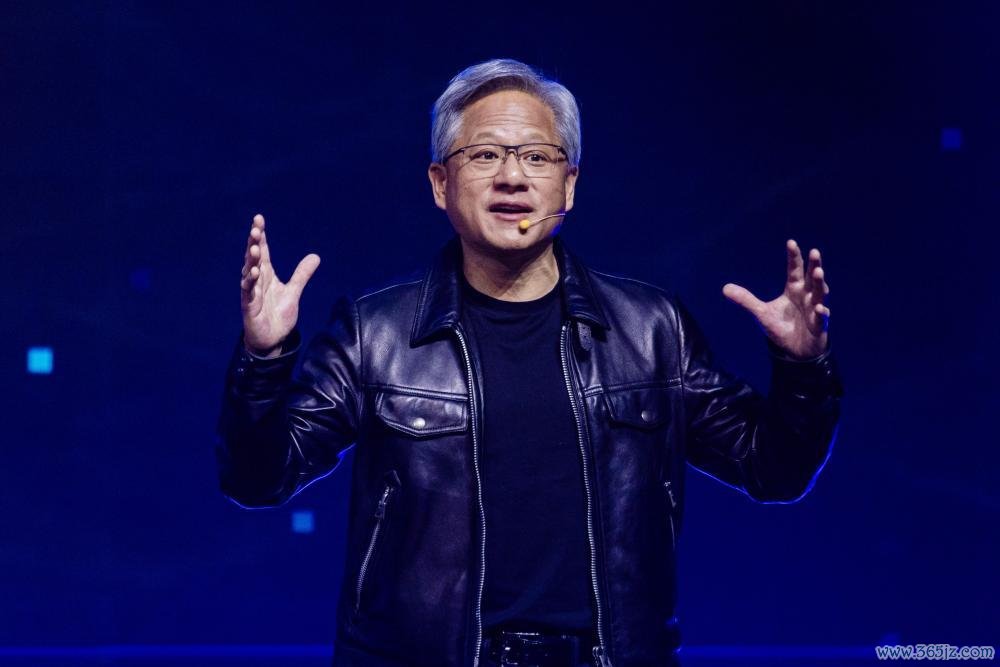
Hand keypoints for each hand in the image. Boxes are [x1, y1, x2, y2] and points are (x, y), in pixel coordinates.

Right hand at [240, 213, 320, 354]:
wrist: (273, 340)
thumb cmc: (278, 315)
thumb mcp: (293, 292)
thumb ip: (302, 274)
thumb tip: (315, 256)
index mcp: (266, 275)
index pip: (262, 251)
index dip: (260, 236)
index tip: (259, 219)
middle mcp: (257, 281)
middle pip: (253, 258)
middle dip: (253, 242)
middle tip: (255, 228)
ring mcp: (251, 293)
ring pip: (248, 272)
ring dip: (251, 261)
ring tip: (254, 248)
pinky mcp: (249, 306)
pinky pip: (248, 292)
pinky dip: (250, 283)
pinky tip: (253, 273)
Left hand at [721, 239, 829, 359]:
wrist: (794, 350)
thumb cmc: (781, 327)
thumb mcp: (760, 313)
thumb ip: (745, 299)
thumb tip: (724, 288)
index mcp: (794, 289)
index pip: (795, 270)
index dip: (794, 256)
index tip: (791, 242)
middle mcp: (806, 296)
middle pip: (812, 277)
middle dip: (814, 264)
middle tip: (814, 251)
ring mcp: (814, 308)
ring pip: (820, 293)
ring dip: (820, 283)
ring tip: (818, 272)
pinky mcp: (819, 324)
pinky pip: (821, 317)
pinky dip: (821, 312)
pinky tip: (819, 309)